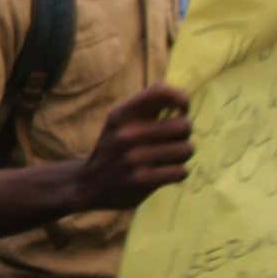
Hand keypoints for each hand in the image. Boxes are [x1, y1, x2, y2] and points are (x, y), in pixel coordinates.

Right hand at [75, 84, 191, 210]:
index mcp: (121, 113)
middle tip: (171, 142)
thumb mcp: (121, 121)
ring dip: (181, 156)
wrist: (90, 185)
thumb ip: (148, 106)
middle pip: (183, 125)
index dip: (181, 99)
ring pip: (186, 149)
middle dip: (183, 135)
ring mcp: (132, 157)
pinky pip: (180, 171)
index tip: (180, 111)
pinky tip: (164, 173)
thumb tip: (184, 103)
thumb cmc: (116, 148)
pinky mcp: (140, 180)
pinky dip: (177, 173)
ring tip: (166, 159)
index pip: (161, 92)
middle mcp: (125, 133)